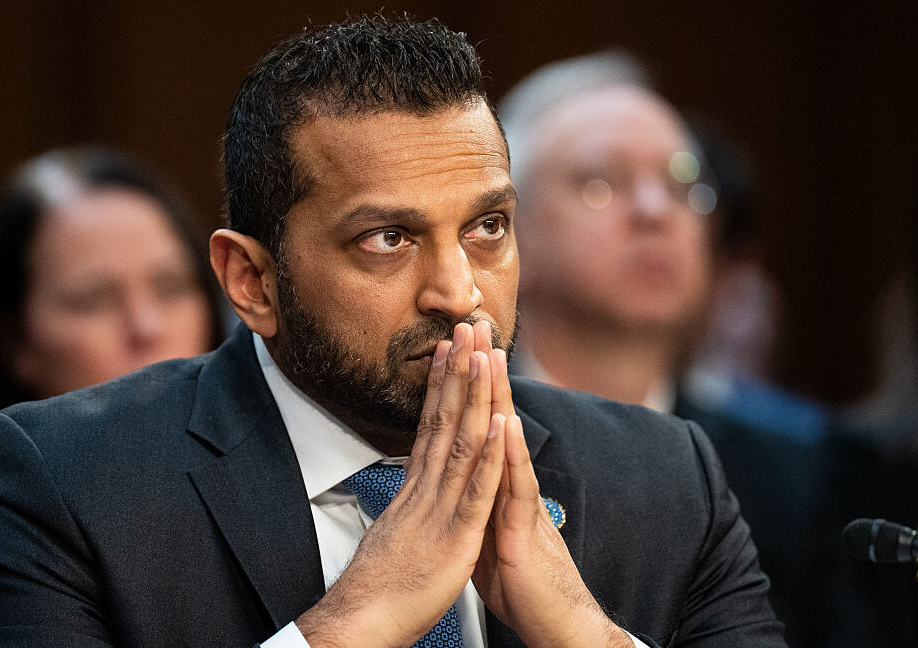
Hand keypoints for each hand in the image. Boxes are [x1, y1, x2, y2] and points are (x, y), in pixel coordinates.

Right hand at [297, 323, 505, 647]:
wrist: (362, 622)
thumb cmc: (380, 587)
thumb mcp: (395, 535)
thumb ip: (405, 508)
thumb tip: (407, 493)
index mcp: (415, 489)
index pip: (430, 426)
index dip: (441, 386)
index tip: (448, 350)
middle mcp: (427, 489)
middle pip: (445, 420)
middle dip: (459, 371)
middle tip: (467, 328)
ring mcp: (441, 509)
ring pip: (463, 443)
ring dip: (476, 396)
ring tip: (485, 354)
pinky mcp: (457, 537)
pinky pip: (477, 490)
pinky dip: (492, 455)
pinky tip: (503, 423)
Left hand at [470, 322, 631, 647]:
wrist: (556, 623)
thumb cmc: (523, 583)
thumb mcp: (485, 534)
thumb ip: (475, 502)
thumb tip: (460, 485)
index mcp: (491, 485)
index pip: (476, 424)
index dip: (463, 386)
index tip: (452, 347)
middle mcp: (507, 485)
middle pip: (493, 417)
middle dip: (481, 371)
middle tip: (474, 326)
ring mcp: (519, 503)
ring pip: (507, 442)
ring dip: (497, 397)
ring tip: (490, 356)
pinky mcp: (526, 530)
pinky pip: (517, 488)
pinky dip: (511, 455)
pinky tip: (508, 423)